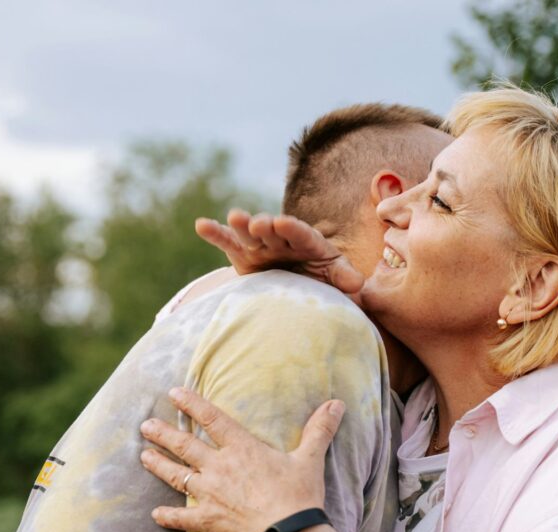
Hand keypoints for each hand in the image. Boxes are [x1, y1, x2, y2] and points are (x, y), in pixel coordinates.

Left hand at [138, 387, 345, 531]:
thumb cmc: (298, 496)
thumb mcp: (310, 459)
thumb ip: (319, 430)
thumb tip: (337, 403)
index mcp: (242, 448)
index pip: (212, 419)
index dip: (192, 404)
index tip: (174, 392)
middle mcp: (220, 467)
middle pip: (185, 445)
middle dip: (163, 433)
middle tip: (146, 425)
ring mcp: (210, 495)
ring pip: (176, 476)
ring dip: (158, 465)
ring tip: (143, 455)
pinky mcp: (207, 521)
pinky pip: (181, 518)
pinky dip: (168, 516)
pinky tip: (155, 514)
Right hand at [196, 209, 363, 294]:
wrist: (301, 289)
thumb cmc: (322, 280)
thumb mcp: (335, 278)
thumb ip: (344, 277)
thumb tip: (357, 283)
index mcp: (307, 241)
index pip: (301, 234)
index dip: (293, 229)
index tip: (284, 223)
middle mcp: (282, 239)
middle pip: (273, 230)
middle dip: (266, 226)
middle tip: (259, 224)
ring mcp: (260, 245)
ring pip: (249, 233)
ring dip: (241, 225)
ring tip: (234, 217)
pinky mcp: (242, 254)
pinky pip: (227, 242)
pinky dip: (214, 233)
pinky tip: (201, 225)